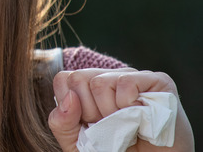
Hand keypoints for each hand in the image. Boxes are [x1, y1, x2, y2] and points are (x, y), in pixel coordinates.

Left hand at [48, 68, 193, 150]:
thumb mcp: (77, 142)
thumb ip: (62, 123)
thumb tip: (70, 97)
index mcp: (89, 88)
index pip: (63, 79)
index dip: (71, 106)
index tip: (88, 125)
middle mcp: (110, 77)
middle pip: (78, 78)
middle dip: (89, 112)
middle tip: (109, 127)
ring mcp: (133, 77)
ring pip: (100, 82)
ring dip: (111, 114)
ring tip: (126, 125)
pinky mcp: (158, 81)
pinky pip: (126, 83)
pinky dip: (129, 106)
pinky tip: (141, 118)